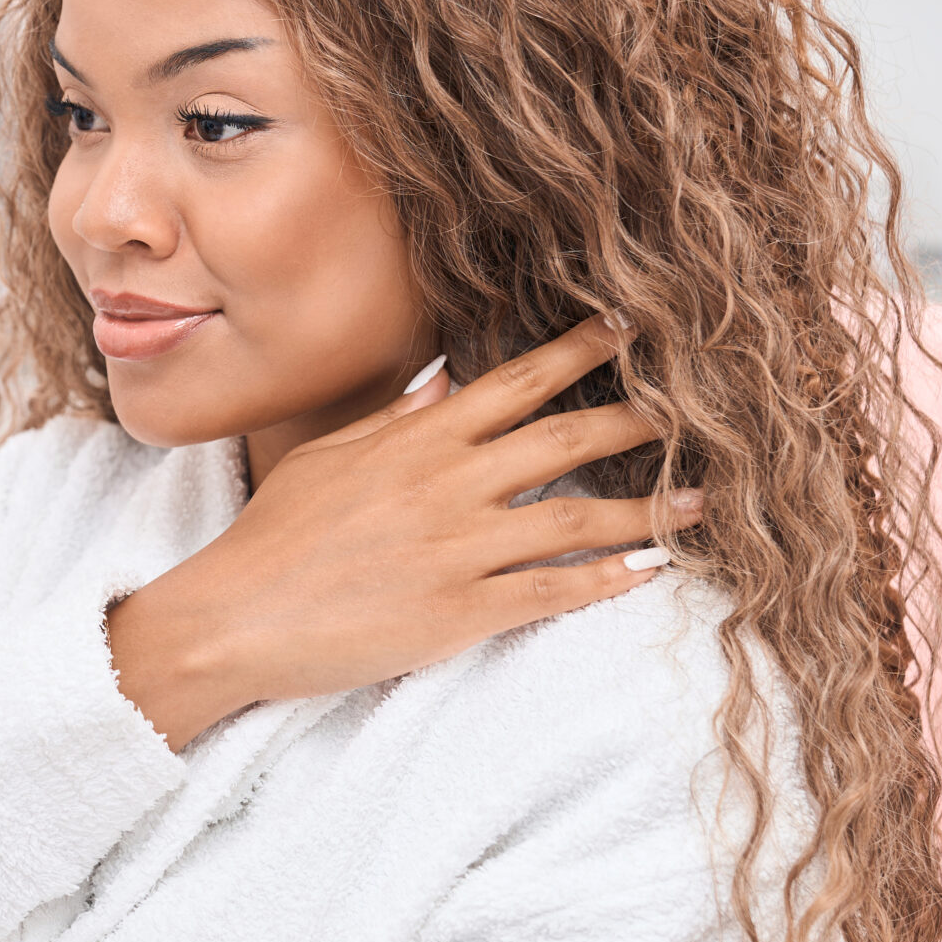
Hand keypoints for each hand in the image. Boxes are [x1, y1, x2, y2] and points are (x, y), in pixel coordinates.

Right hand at [108, 315, 699, 748]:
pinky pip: (549, 591)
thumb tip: (442, 381)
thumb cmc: (275, 538)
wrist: (235, 616)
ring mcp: (457, 549)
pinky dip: (602, 580)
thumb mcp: (328, 459)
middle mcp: (446, 485)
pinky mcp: (459, 611)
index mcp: (416, 442)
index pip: (514, 383)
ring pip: (573, 519)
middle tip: (706, 404)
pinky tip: (647, 572)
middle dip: (639, 419)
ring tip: (704, 498)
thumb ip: (393, 420)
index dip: (577, 353)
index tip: (629, 325)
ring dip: (646, 507)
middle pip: (562, 440)